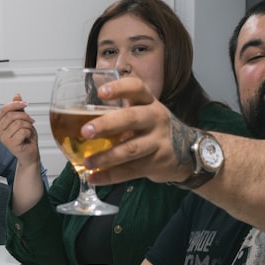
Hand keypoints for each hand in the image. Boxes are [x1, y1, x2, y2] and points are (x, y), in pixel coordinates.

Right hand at [0, 93, 40, 165]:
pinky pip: (23, 132)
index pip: (5, 109)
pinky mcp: (10, 144)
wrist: (29, 153)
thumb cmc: (25, 138)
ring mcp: (3, 138)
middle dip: (25, 116)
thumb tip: (16, 95)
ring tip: (28, 131)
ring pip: (19, 123)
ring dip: (28, 126)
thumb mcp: (22, 119)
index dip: (16, 104)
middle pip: (12, 115)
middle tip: (31, 121)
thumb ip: (18, 108)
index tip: (25, 104)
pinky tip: (27, 138)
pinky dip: (29, 133)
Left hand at [77, 76, 195, 185]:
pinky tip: (94, 177)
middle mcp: (155, 118)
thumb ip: (119, 111)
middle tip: (86, 131)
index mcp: (148, 102)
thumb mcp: (144, 112)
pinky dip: (110, 175)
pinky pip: (131, 170)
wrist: (188, 151)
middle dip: (107, 124)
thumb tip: (75, 115)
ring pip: (131, 149)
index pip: (137, 88)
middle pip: (131, 118)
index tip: (101, 92)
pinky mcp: (157, 163)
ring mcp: (158, 141)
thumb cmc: (155, 128)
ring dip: (106, 156)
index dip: (119, 88)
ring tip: (87, 161)